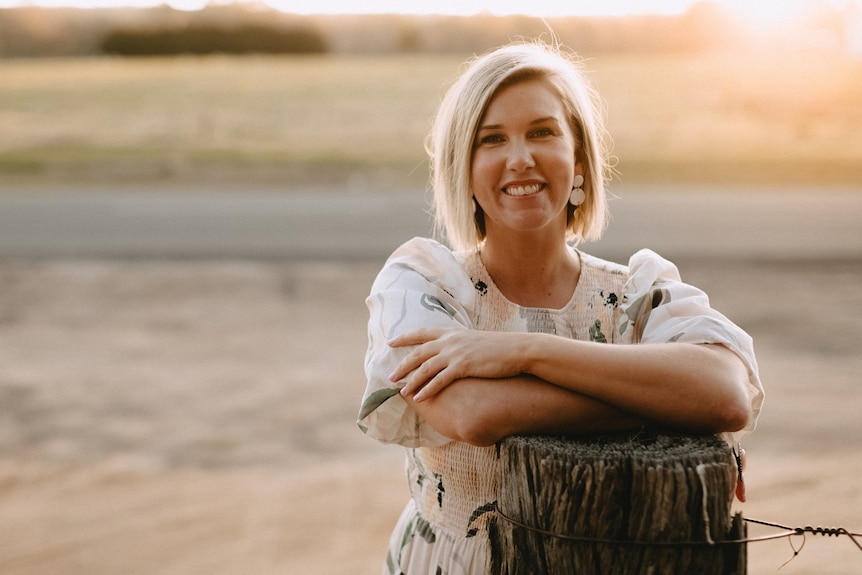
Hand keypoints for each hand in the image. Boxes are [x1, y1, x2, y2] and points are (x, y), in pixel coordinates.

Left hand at [388, 328, 525, 400]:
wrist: (517, 350)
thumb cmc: (498, 347)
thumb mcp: (474, 340)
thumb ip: (459, 344)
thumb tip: (451, 352)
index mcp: (452, 332)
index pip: (422, 333)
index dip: (405, 337)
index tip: (391, 342)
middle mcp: (450, 341)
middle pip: (419, 353)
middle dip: (403, 365)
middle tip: (390, 376)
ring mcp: (456, 353)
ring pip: (426, 368)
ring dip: (412, 381)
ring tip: (402, 391)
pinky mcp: (463, 366)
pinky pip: (439, 380)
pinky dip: (427, 390)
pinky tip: (419, 398)